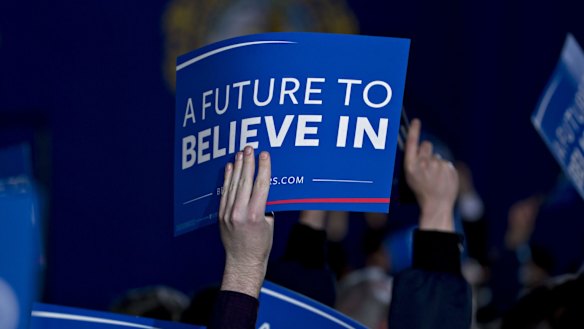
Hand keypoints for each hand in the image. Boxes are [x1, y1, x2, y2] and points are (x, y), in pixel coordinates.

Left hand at [219, 146, 272, 297]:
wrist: (242, 262)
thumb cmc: (261, 245)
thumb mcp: (270, 224)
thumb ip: (266, 205)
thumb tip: (262, 187)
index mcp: (256, 215)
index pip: (261, 186)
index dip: (263, 168)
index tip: (265, 155)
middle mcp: (240, 213)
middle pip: (245, 181)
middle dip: (248, 163)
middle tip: (250, 147)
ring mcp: (228, 214)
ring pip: (233, 185)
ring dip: (237, 167)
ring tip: (240, 153)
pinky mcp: (221, 216)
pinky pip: (224, 193)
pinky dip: (227, 179)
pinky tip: (230, 168)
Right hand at [405, 119, 457, 231]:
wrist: (436, 205)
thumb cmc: (421, 191)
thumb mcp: (410, 177)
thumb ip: (416, 161)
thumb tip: (424, 147)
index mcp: (410, 166)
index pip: (411, 143)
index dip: (414, 130)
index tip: (416, 122)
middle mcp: (423, 164)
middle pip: (427, 145)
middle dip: (427, 150)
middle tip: (427, 164)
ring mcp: (437, 166)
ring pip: (438, 156)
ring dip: (436, 163)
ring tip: (435, 178)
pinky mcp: (449, 169)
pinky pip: (447, 164)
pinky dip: (445, 170)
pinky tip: (442, 180)